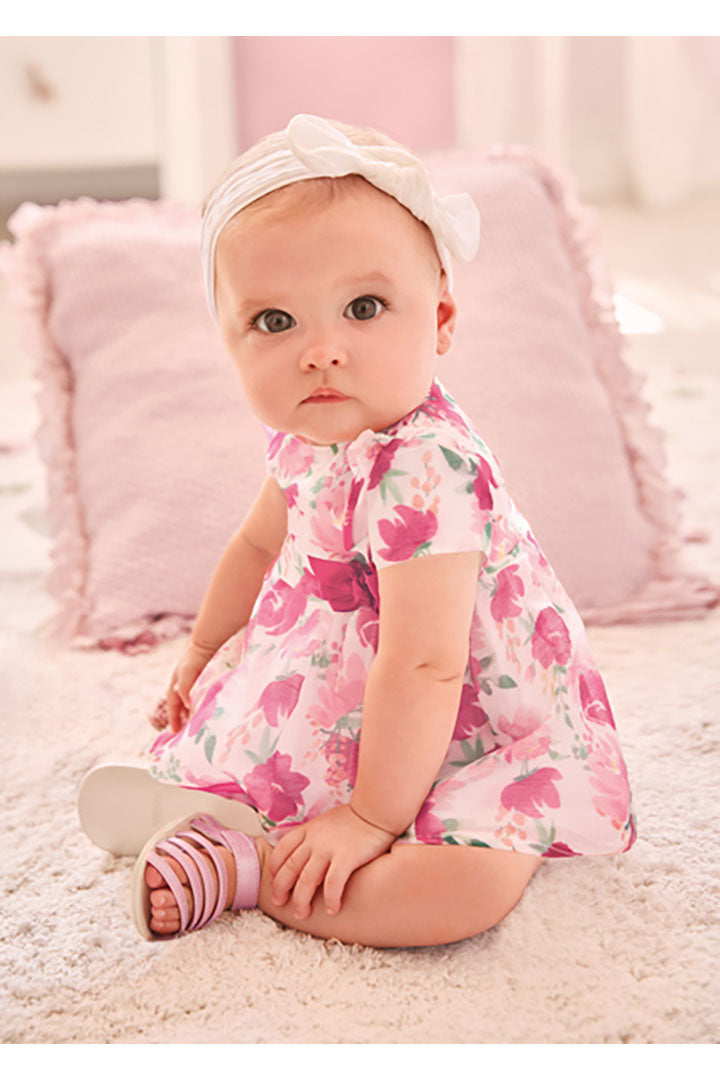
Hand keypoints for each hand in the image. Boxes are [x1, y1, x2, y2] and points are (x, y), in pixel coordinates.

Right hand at [148, 638, 218, 733]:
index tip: (175, 733)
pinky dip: (202, 703)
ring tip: (197, 724)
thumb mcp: (186, 673)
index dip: (174, 718)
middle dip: (181, 717)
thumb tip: (188, 707)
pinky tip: (209, 709)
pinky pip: (202, 695)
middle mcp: (184, 682)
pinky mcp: (206, 677)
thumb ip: (185, 689)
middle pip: (181, 703)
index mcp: (176, 682)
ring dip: (192, 712)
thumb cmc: (196, 657)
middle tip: (185, 732)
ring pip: (191, 700)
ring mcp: (194, 679)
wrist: (209, 640)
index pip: (173, 704)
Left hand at [268, 804, 397, 918]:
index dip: (274, 868)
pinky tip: (332, 910)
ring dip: (301, 900)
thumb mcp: (325, 821)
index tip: (274, 880)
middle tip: (280, 902)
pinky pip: (333, 884)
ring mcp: (329, 849)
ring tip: (302, 913)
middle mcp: (314, 840)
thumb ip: (313, 835)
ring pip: (306, 880)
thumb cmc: (354, 817)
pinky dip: (330, 899)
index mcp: (308, 830)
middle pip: (290, 868)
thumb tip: (304, 850)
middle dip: (281, 888)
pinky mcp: (347, 858)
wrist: (376, 810)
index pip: (282, 850)